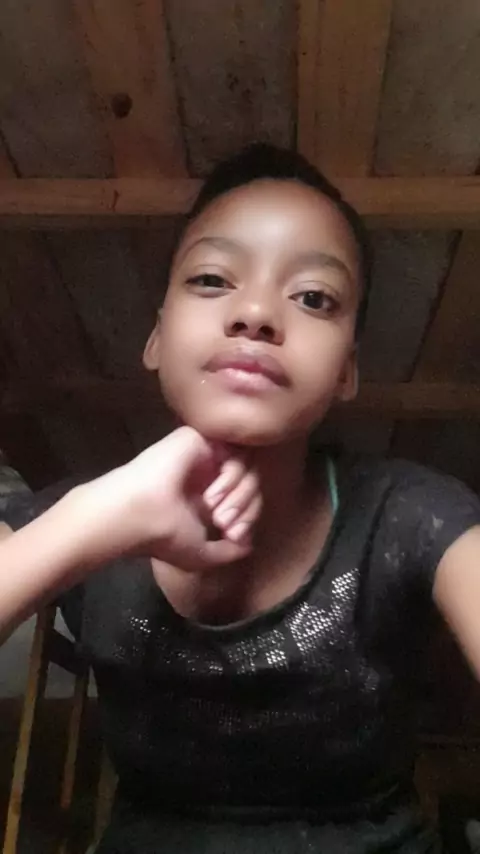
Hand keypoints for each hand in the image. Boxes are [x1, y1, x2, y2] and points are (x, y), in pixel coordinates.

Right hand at [90, 426, 261, 571]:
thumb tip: (249, 544)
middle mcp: (206, 472)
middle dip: (245, 507)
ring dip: (238, 495)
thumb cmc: (163, 537)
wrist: (138, 515)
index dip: (246, 517)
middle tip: (226, 526)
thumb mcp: (199, 554)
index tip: (232, 536)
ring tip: (217, 515)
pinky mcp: (200, 439)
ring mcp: (204, 454)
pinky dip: (231, 477)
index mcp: (205, 493)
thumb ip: (227, 551)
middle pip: (250, 481)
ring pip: (246, 466)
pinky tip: (211, 496)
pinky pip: (235, 452)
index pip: (243, 497)